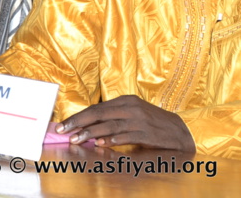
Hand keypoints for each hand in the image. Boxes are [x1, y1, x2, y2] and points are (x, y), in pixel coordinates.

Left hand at [57, 95, 195, 151]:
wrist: (181, 130)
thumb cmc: (152, 123)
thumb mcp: (132, 114)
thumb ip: (112, 118)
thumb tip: (88, 127)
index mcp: (125, 100)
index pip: (96, 108)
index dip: (78, 116)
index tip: (63, 125)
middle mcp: (131, 107)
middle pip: (99, 114)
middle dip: (79, 123)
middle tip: (63, 131)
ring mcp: (139, 120)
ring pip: (110, 125)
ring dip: (91, 133)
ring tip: (77, 139)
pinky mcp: (147, 133)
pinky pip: (127, 136)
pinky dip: (113, 139)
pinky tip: (102, 143)